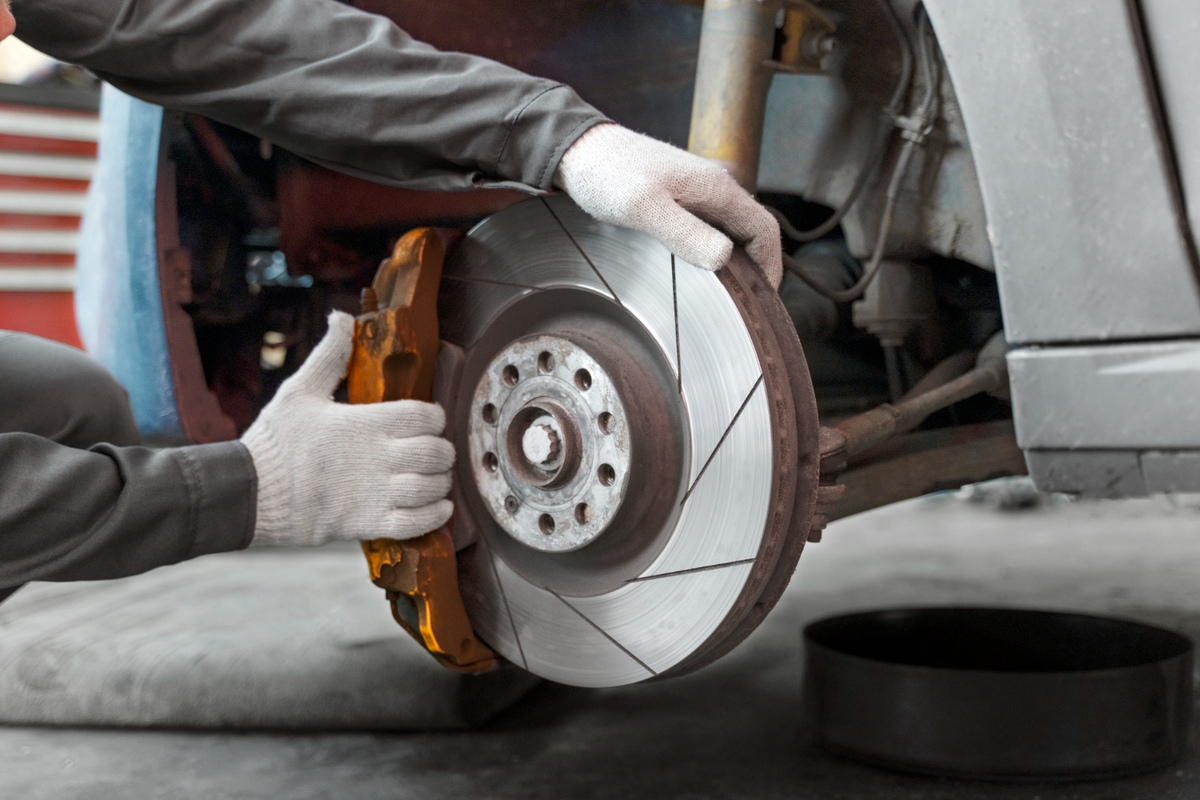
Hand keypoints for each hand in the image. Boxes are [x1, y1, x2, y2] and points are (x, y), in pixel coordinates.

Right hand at [242, 311, 453, 546]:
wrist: (250, 495)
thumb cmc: (275, 442)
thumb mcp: (299, 391)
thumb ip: (329, 355)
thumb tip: (341, 318)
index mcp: (365, 422)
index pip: (424, 415)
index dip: (434, 417)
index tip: (429, 420)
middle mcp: (376, 457)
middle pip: (436, 451)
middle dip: (442, 450)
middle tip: (435, 450)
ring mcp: (374, 492)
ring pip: (431, 486)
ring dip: (441, 481)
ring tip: (435, 477)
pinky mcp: (368, 523)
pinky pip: (416, 522)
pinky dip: (435, 515)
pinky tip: (438, 507)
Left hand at [554, 123, 782, 286]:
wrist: (578, 149)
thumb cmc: (606, 174)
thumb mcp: (644, 209)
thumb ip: (684, 234)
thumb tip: (724, 258)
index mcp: (717, 188)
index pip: (766, 231)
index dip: (771, 268)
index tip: (763, 300)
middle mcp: (715, 186)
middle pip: (753, 232)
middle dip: (756, 269)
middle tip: (744, 305)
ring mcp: (698, 190)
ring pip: (731, 230)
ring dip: (735, 261)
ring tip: (724, 294)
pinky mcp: (680, 196)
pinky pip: (710, 226)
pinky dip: (713, 250)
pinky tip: (697, 269)